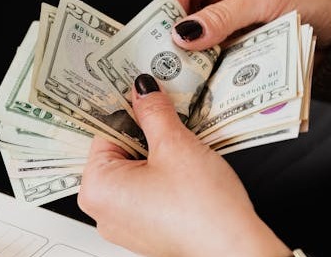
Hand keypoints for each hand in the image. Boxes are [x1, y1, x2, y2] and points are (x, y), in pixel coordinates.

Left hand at [78, 74, 291, 256]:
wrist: (235, 250)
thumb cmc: (203, 211)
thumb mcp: (175, 145)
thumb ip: (154, 111)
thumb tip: (143, 90)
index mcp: (96, 188)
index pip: (104, 131)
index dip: (129, 109)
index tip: (145, 94)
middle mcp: (103, 211)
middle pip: (119, 151)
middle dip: (145, 132)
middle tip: (169, 117)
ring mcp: (125, 224)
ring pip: (136, 171)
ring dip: (157, 153)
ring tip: (182, 147)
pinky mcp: (146, 231)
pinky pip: (147, 192)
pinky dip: (163, 176)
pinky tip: (185, 170)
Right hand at [161, 0, 330, 56]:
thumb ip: (222, 15)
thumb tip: (185, 31)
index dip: (168, 9)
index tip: (165, 33)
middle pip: (182, 16)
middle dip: (178, 36)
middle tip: (171, 57)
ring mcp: (225, 22)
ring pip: (195, 41)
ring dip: (192, 56)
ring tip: (186, 72)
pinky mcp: (233, 46)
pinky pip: (212, 57)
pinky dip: (208, 68)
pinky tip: (204, 77)